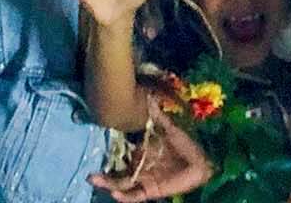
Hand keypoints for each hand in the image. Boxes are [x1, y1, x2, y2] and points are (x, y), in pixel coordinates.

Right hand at [89, 95, 214, 201]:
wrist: (200, 163)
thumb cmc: (186, 145)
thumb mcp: (170, 129)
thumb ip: (157, 116)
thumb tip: (148, 97)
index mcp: (142, 152)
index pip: (121, 154)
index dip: (109, 153)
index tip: (96, 148)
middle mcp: (139, 167)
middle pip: (117, 173)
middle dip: (103, 175)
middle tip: (89, 173)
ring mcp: (144, 179)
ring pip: (121, 184)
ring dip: (108, 184)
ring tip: (94, 180)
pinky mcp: (151, 190)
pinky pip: (134, 196)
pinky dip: (124, 196)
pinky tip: (114, 194)